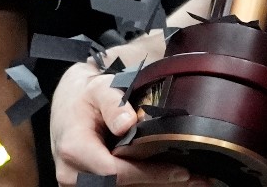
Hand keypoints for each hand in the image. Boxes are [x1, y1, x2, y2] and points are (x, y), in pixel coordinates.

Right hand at [50, 63, 211, 185]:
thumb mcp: (99, 89)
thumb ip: (113, 104)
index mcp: (74, 148)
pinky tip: (171, 179)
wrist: (68, 108)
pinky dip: (146, 183)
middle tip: (198, 180)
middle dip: (159, 183)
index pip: (113, 172)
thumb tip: (126, 124)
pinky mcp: (90, 186)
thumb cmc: (87, 98)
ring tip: (194, 181)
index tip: (180, 171)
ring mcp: (79, 183)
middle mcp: (72, 173)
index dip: (147, 175)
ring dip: (157, 185)